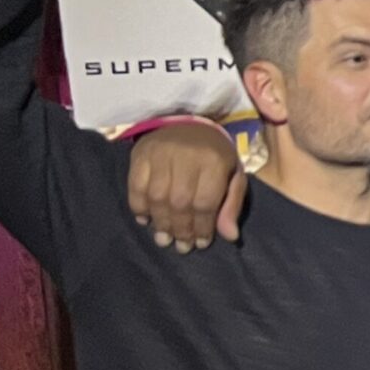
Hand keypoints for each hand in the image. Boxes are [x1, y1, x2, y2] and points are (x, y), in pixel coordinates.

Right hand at [125, 121, 247, 249]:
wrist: (189, 123)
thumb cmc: (215, 156)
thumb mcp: (233, 176)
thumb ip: (231, 205)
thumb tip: (230, 237)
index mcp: (214, 161)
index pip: (205, 202)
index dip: (202, 227)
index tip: (200, 244)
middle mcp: (186, 156)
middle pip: (180, 202)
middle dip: (180, 229)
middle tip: (181, 246)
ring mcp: (160, 154)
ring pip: (157, 196)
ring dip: (160, 222)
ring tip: (164, 239)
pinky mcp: (140, 154)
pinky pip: (135, 186)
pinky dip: (138, 206)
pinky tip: (145, 220)